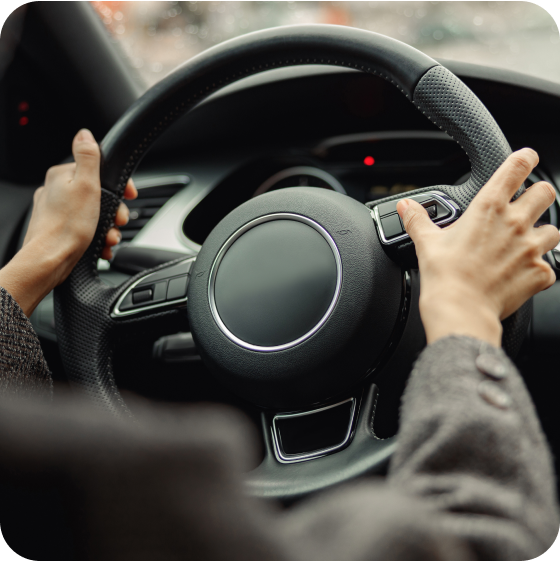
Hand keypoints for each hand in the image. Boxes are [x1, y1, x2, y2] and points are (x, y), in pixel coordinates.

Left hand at [0, 129, 136, 316]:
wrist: (50, 261)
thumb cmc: (67, 227)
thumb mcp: (86, 185)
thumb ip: (88, 157)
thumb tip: (84, 133)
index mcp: (61, 175)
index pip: (98, 171)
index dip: (118, 184)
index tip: (130, 195)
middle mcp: (56, 191)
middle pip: (98, 195)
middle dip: (113, 211)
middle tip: (118, 221)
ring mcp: (57, 212)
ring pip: (93, 214)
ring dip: (107, 227)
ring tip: (108, 238)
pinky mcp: (60, 230)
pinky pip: (86, 230)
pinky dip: (97, 238)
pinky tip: (101, 246)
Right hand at [397, 148, 559, 346]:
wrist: (461, 309)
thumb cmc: (444, 275)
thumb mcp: (426, 242)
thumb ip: (418, 219)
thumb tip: (405, 207)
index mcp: (488, 208)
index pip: (517, 167)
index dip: (524, 158)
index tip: (524, 159)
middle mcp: (515, 223)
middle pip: (546, 192)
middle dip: (538, 195)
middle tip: (525, 206)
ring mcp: (531, 248)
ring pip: (554, 230)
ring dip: (542, 234)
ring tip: (524, 245)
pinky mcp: (540, 273)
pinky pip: (550, 267)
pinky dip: (538, 270)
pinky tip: (521, 275)